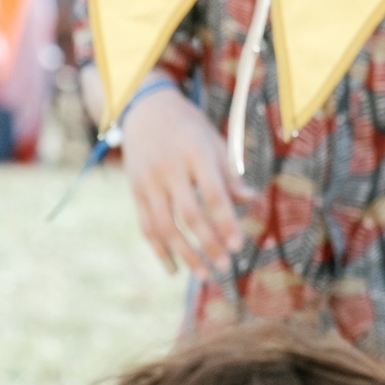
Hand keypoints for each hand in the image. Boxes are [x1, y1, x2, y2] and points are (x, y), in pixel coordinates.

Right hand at [120, 82, 250, 274]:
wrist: (143, 110)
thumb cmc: (187, 127)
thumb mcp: (213, 141)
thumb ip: (228, 172)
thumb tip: (249, 200)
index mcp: (194, 154)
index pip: (213, 196)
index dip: (226, 223)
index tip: (239, 245)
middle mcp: (169, 170)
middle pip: (189, 215)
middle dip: (208, 243)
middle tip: (225, 266)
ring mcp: (148, 182)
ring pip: (165, 226)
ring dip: (185, 254)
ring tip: (203, 274)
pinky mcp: (135, 191)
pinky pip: (146, 226)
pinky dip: (159, 250)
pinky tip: (173, 269)